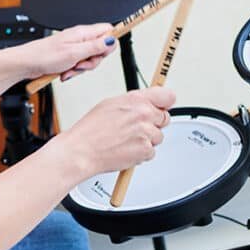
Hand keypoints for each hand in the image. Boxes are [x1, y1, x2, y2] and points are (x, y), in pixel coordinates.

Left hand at [16, 23, 116, 80]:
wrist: (27, 63)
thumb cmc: (44, 55)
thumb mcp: (74, 53)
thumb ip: (95, 47)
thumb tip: (112, 40)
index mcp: (83, 33)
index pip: (108, 30)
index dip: (110, 42)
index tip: (105, 52)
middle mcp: (80, 38)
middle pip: (101, 49)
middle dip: (93, 61)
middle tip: (81, 64)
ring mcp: (74, 47)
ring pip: (90, 59)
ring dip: (82, 68)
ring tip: (70, 69)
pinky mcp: (69, 56)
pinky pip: (79, 65)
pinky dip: (74, 71)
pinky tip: (65, 72)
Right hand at [56, 87, 176, 179]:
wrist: (82, 150)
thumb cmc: (92, 129)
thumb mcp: (111, 104)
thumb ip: (134, 102)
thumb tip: (146, 102)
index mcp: (136, 99)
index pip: (167, 96)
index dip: (165, 102)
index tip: (163, 106)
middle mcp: (143, 114)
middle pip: (165, 118)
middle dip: (154, 124)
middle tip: (136, 128)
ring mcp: (146, 132)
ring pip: (158, 137)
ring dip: (147, 140)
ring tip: (127, 140)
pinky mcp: (145, 150)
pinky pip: (151, 152)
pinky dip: (141, 154)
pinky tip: (126, 149)